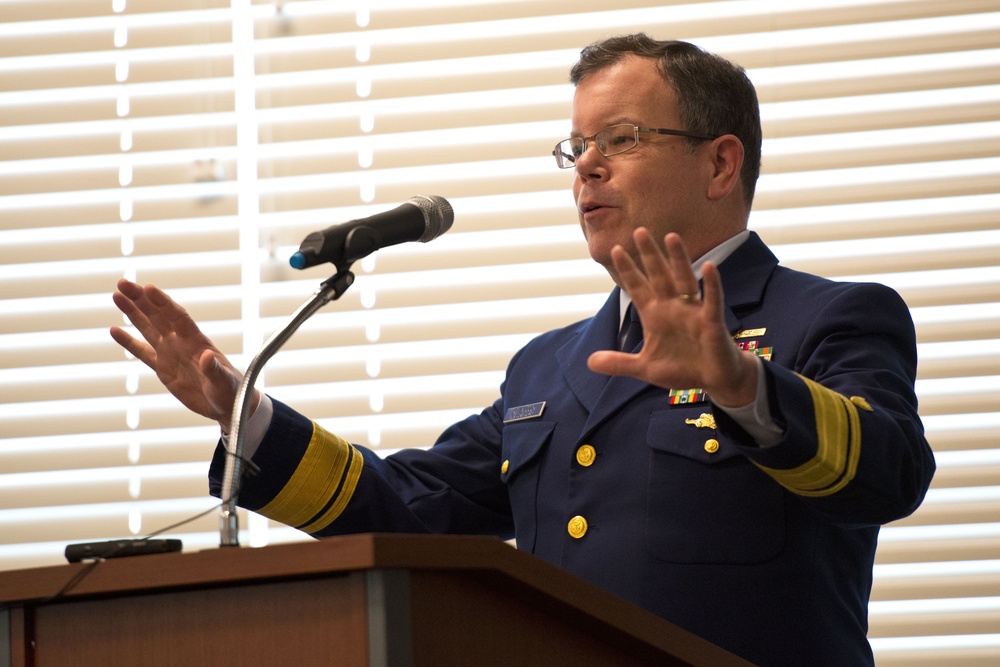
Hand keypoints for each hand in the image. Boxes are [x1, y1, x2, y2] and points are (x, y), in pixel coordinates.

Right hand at [109, 278, 255, 429]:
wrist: (227, 403)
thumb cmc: (231, 390)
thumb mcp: (224, 382)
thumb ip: (214, 370)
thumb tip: (207, 357)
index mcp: (197, 341)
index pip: (178, 317)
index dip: (163, 302)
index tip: (148, 288)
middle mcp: (181, 342)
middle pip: (158, 315)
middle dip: (141, 299)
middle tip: (123, 283)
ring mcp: (171, 352)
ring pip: (148, 327)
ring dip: (133, 312)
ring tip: (117, 295)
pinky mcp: (163, 367)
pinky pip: (142, 351)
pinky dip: (128, 341)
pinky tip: (114, 330)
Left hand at [588, 229, 756, 406]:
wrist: (713, 381)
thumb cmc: (682, 369)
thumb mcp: (645, 368)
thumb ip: (619, 363)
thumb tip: (589, 362)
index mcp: (655, 315)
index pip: (638, 288)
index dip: (627, 270)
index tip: (615, 250)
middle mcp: (673, 308)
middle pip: (658, 276)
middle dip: (649, 255)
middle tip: (639, 230)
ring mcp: (693, 312)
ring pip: (684, 280)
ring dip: (678, 260)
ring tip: (671, 237)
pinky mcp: (711, 322)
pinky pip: (711, 300)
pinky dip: (711, 284)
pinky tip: (709, 266)